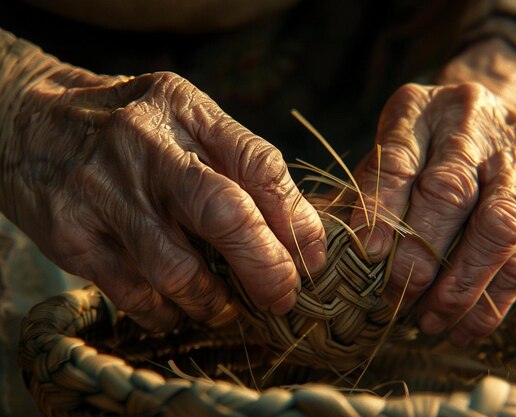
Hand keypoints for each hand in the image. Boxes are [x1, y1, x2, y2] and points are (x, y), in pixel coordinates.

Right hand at [0, 68, 326, 329]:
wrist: (27, 122)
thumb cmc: (127, 125)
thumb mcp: (182, 116)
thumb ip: (234, 158)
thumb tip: (293, 224)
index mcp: (185, 111)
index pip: (258, 165)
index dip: (296, 219)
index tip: (314, 256)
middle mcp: (146, 148)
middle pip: (224, 214)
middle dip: (266, 266)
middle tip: (284, 295)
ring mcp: (105, 193)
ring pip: (177, 268)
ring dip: (213, 300)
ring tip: (226, 307)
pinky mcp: (72, 236)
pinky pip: (133, 293)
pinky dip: (166, 312)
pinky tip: (177, 309)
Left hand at [351, 39, 515, 344]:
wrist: (497, 110)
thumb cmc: (427, 140)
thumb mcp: (389, 147)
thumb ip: (369, 187)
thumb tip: (342, 248)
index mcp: (421, 109)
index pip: (399, 159)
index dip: (382, 207)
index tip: (366, 253)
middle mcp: (473, 125)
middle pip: (451, 191)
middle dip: (421, 254)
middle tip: (396, 297)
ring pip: (498, 226)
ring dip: (462, 285)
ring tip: (431, 322)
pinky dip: (495, 299)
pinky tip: (466, 328)